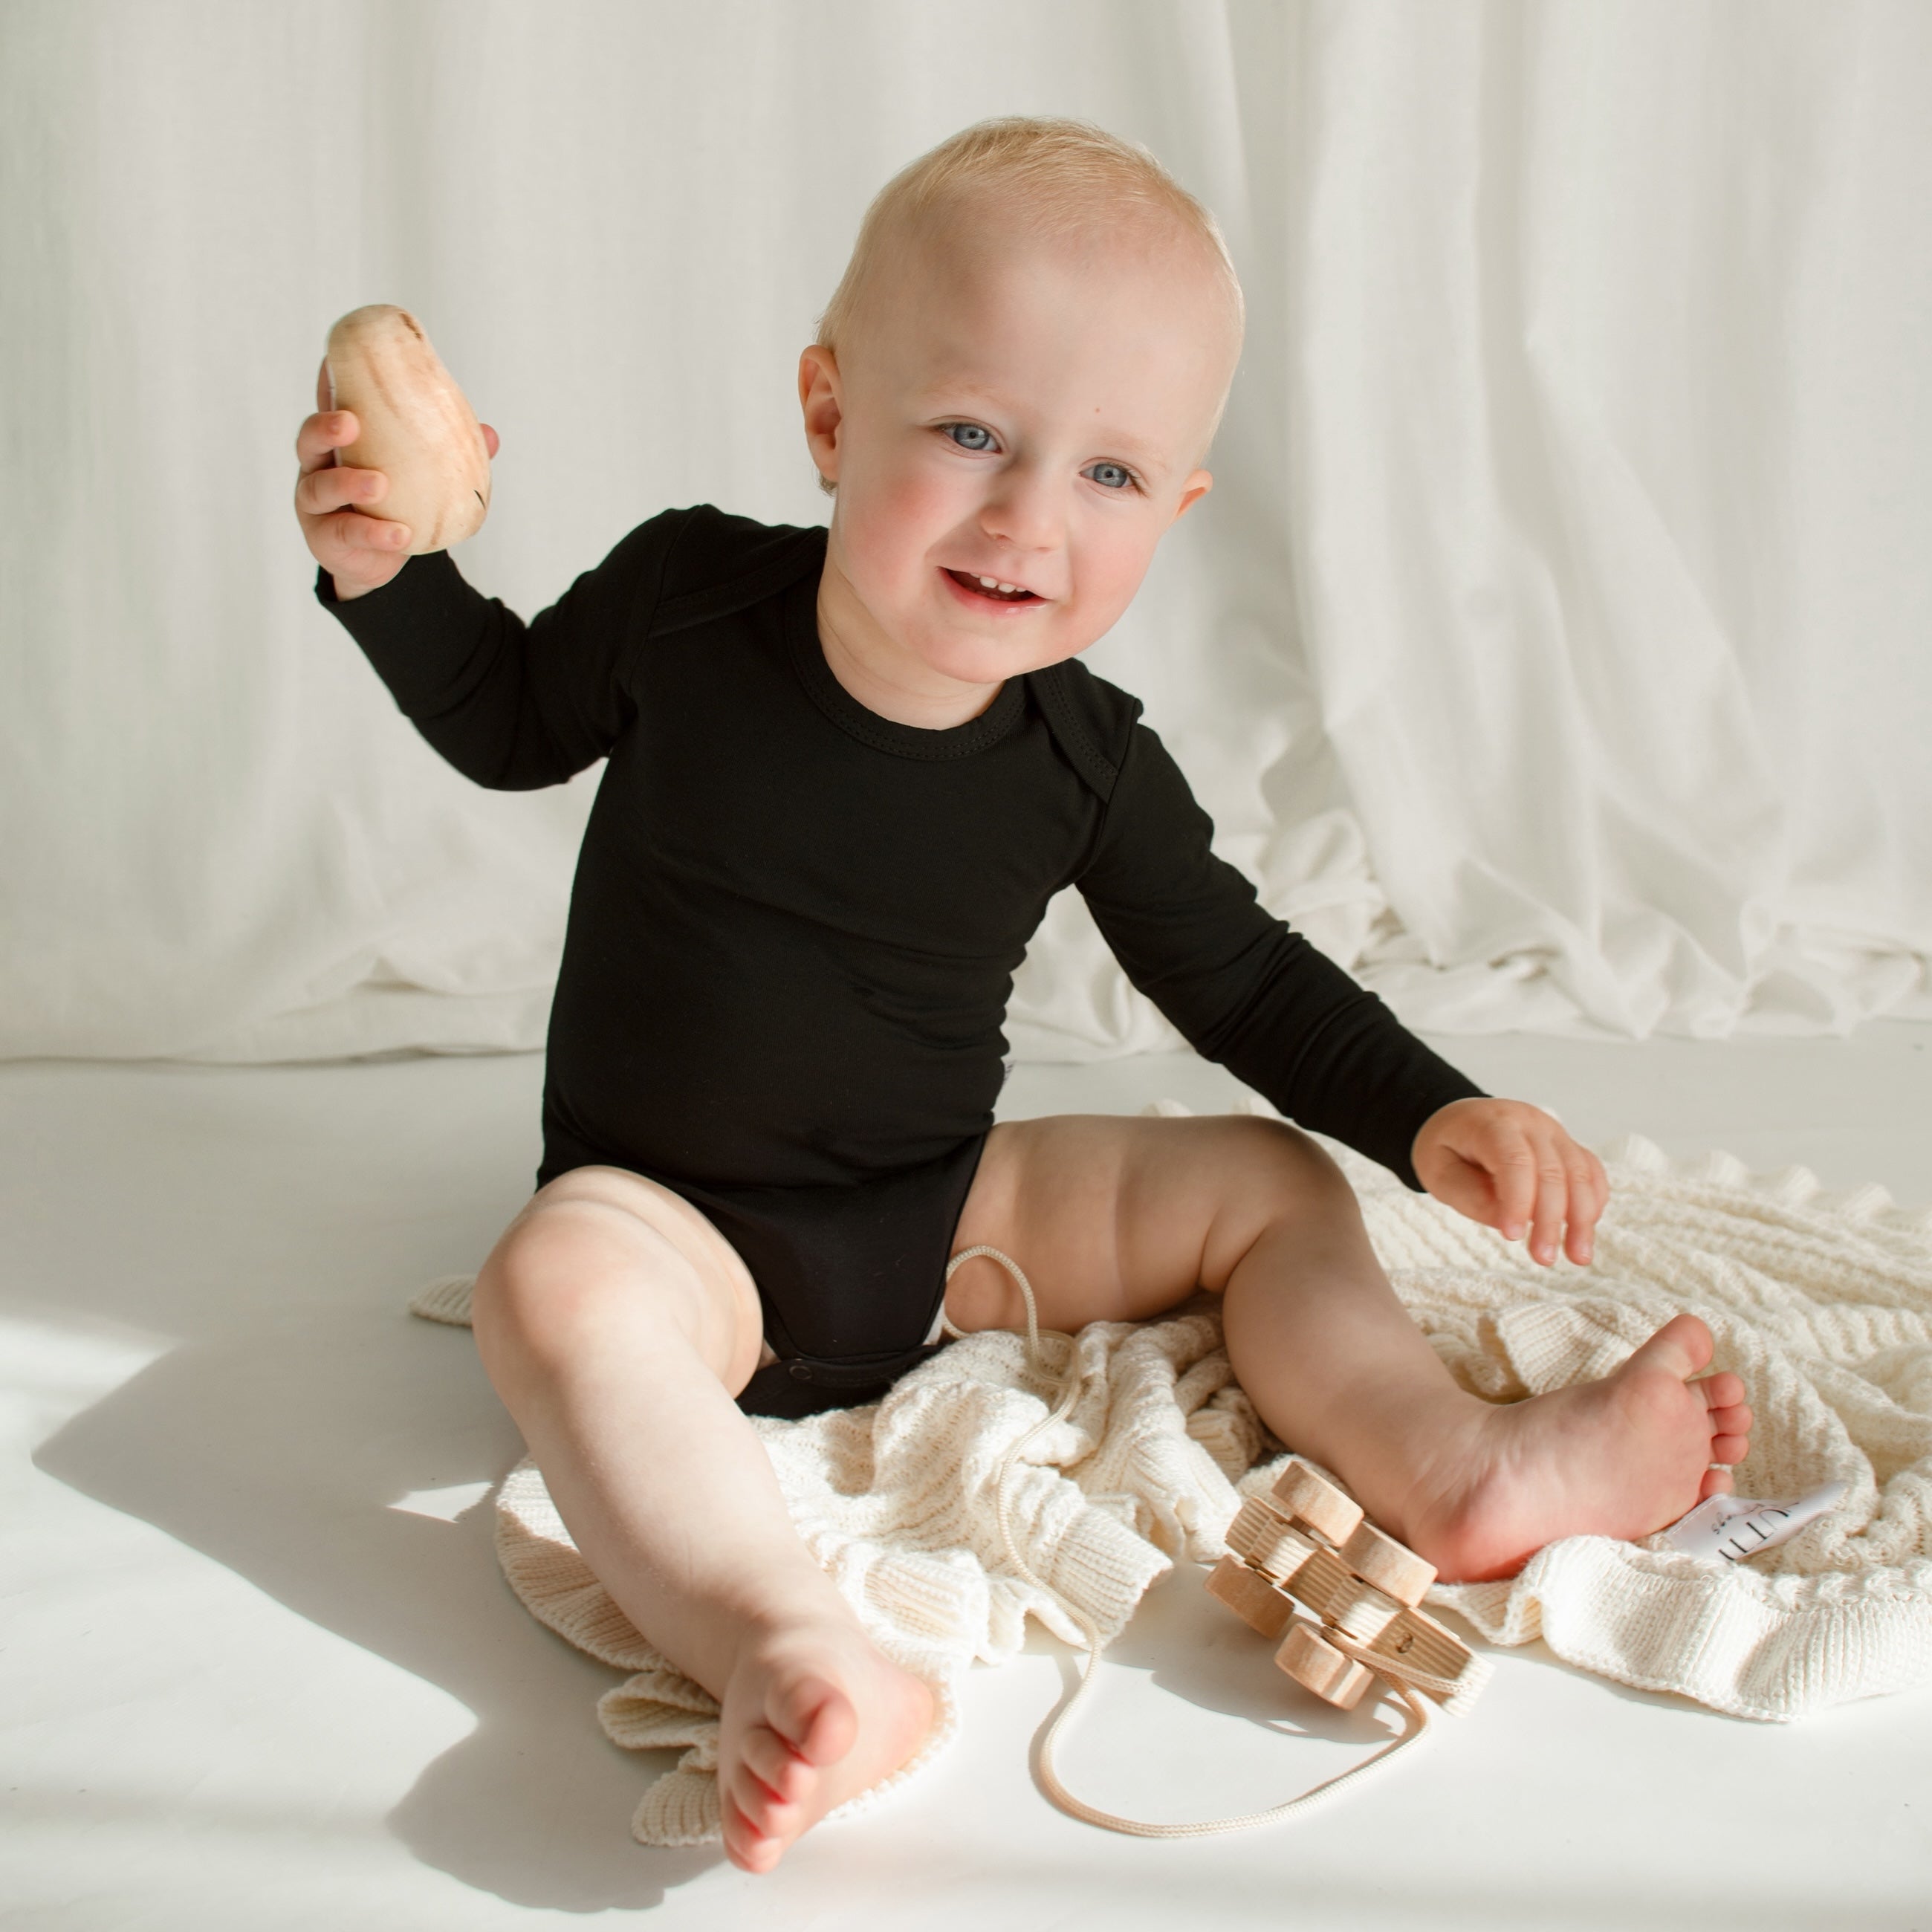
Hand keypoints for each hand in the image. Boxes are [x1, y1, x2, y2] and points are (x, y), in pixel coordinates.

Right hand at [294, 357, 498, 599]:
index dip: (329, 382)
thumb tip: (490, 435)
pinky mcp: (324, 539)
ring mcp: (315, 503)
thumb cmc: (395, 504)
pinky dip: (374, 532)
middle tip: (350, 422)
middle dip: (326, 427)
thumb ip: (449, 456)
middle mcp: (319, 466)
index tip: (335, 360)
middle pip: (309, 439)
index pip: (331, 405)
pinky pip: (346, 533)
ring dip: (349, 483)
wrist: (378, 559)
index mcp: (342, 442)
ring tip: (379, 484)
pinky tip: (399, 533)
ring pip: (321, 487)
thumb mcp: (419, 477)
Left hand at [1411, 1097, 1608, 1266]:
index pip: (1515, 1161)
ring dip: (1582, 1218)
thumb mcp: (1438, 1172)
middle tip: (1544, 1259)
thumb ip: (1469, 1196)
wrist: (1458, 1120)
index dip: (1518, 1201)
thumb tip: (1507, 1222)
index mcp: (1493, 1124)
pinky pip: (1591, 1171)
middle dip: (1551, 1219)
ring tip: (1578, 1256)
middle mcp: (1530, 1123)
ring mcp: (1554, 1132)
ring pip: (1580, 1173)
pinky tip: (1584, 1230)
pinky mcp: (1567, 1146)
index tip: (1512, 1237)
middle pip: (1552, 1170)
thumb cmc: (1446, 1148)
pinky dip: (1592, 1201)